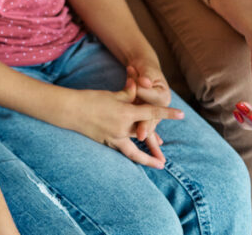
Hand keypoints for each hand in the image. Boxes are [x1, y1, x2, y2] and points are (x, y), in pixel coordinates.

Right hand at [67, 82, 182, 168]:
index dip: (167, 113)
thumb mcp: (111, 94)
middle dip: (156, 143)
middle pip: (145, 134)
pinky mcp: (105, 141)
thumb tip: (138, 87)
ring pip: (135, 150)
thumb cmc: (89, 98)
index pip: (151, 112)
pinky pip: (123, 149)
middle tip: (167, 154)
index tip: (182, 115)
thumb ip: (127, 93)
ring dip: (147, 158)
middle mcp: (122, 128)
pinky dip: (132, 153)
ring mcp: (114, 137)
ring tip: (160, 164)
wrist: (70, 110)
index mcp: (125, 113)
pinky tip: (136, 156)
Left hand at [125, 61, 171, 141]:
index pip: (152, 103)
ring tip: (155, 156)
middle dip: (146, 127)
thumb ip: (146, 76)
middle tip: (140, 136)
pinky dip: (145, 133)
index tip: (138, 117)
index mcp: (162, 95)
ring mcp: (153, 110)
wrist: (145, 67)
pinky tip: (149, 145)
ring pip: (148, 124)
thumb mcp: (146, 68)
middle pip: (151, 118)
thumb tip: (145, 81)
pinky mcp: (145, 113)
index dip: (145, 110)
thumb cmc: (145, 66)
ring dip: (149, 137)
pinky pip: (144, 124)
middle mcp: (161, 104)